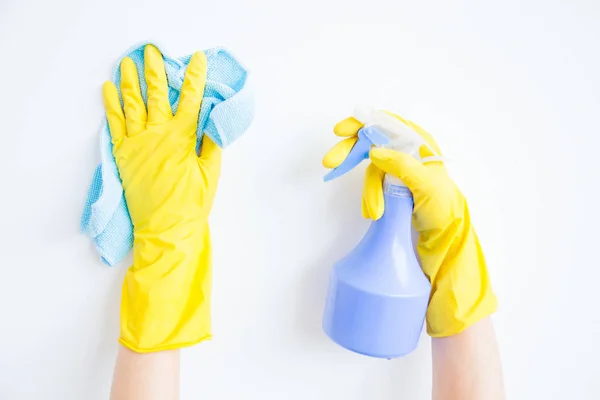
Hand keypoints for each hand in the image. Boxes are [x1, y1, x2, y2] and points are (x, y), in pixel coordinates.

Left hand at [103, 45, 220, 351]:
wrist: (166, 230)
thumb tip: (212, 120)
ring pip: (134, 104)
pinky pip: (115, 124)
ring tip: (128, 62)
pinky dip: (111, 105)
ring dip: (131, 80)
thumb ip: (211, 145)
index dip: (195, 78)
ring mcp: (138, 144)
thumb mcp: (211, 175)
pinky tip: (109, 89)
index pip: (192, 101)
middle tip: (153, 52)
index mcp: (184, 139)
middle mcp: (159, 136)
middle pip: (158, 95)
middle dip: (157, 71)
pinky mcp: (123, 155)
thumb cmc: (193, 205)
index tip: (197, 60)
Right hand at [323, 113, 495, 336]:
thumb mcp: (427, 187)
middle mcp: (410, 156)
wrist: (449, 246)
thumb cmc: (445, 213)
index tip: (342, 130)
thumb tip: (375, 150)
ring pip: (370, 169)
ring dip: (367, 189)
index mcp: (422, 147)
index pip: (390, 124)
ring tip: (375, 212)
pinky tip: (375, 213)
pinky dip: (369, 198)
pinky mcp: (392, 192)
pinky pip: (372, 187)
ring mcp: (399, 174)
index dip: (364, 122)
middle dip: (350, 152)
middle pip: (372, 142)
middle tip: (329, 163)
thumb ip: (403, 166)